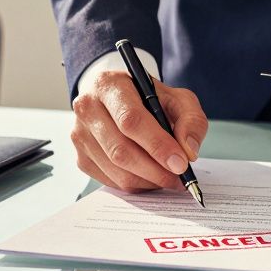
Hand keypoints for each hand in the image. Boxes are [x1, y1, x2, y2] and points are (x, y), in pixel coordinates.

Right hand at [71, 70, 207, 191]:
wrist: (120, 100)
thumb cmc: (148, 98)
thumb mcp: (177, 98)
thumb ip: (190, 120)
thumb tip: (188, 151)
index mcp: (109, 85)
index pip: (131, 120)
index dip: (157, 145)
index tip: (180, 163)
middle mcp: (88, 108)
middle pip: (120, 149)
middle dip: (155, 170)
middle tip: (178, 178)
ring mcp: (80, 134)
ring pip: (116, 169)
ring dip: (147, 180)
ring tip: (168, 178)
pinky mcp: (81, 157)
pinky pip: (110, 180)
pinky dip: (135, 184)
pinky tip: (150, 177)